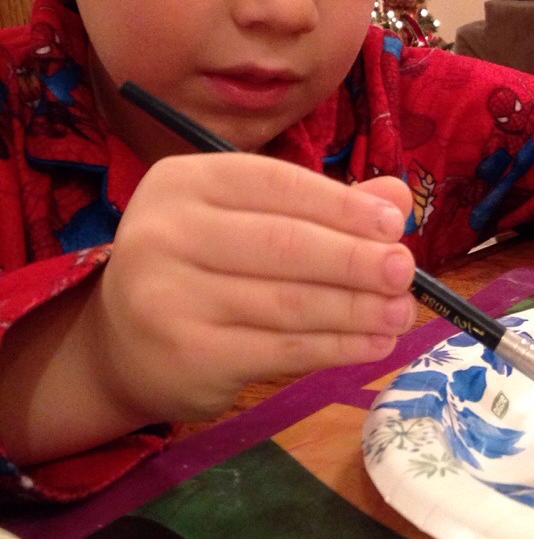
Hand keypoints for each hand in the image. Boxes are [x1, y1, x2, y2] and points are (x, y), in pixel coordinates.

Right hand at [0, 154, 414, 463]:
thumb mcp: (252, 219)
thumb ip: (322, 205)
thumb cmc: (202, 266)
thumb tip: (399, 198)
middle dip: (357, 260)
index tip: (393, 224)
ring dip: (358, 310)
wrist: (123, 345)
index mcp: (185, 182)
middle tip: (405, 272)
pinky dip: (338, 348)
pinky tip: (374, 345)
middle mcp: (165, 233)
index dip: (342, 204)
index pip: (279, 185)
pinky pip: (282, 350)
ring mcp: (167, 298)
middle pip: (286, 245)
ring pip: (290, 303)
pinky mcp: (187, 356)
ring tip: (402, 313)